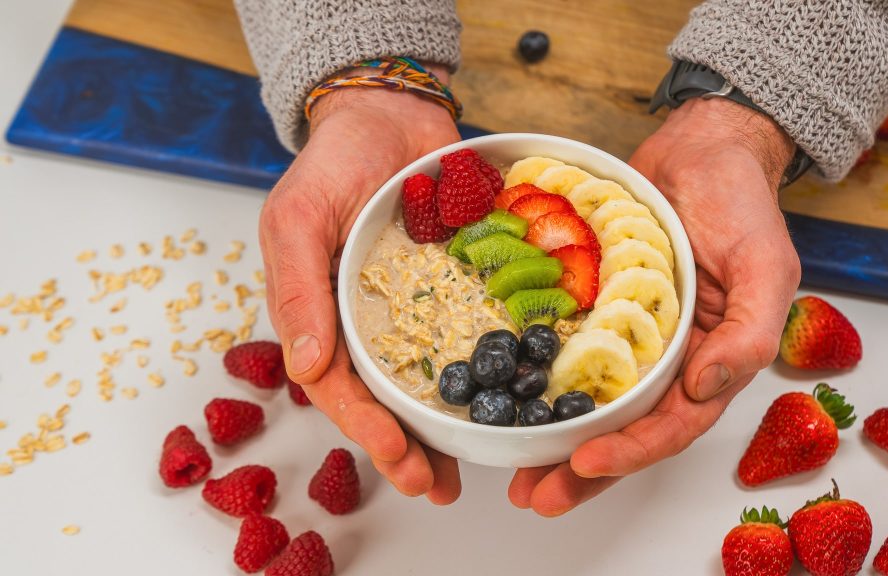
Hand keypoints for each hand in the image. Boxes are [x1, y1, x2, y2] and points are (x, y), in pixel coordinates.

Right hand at [259, 73, 462, 503]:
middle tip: (436, 485)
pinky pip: (469, 335)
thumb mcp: (298, 216)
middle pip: (385, 398)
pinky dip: (482, 371)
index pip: (340, 386)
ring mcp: (414, 308)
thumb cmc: (333, 162)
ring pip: (427, 380)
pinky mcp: (454, 289)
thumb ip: (297, 286)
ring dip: (442, 428)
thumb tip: (306, 366)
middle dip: (407, 448)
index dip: (367, 427)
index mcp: (322, 316)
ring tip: (465, 469)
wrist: (390, 114)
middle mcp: (367, 323)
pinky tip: (503, 400)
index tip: (399, 457)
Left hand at [508, 97, 801, 515]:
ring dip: (554, 438)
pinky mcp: (595, 306)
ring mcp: (627, 335)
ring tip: (514, 471)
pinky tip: (502, 397)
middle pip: (623, 428)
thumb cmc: (743, 202)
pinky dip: (537, 377)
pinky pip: (565, 349)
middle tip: (535, 495)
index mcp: (711, 361)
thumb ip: (750, 333)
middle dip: (581, 469)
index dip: (631, 451)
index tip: (584, 463)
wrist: (703, 147)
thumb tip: (706, 389)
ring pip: (589, 401)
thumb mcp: (766, 265)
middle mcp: (666, 359)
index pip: (673, 424)